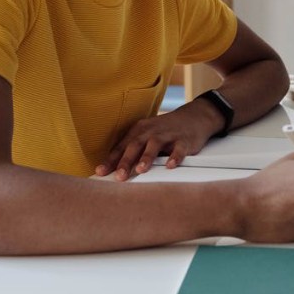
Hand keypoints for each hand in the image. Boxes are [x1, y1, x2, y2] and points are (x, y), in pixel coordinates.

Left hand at [94, 103, 220, 180]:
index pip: (122, 147)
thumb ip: (133, 150)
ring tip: (141, 169)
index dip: (111, 160)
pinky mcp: (184, 140)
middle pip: (136, 145)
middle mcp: (151, 131)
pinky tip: (171, 165)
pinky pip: (179, 149)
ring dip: (147, 157)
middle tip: (119, 176)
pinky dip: (175, 157)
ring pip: (155, 145)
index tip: (100, 172)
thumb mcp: (147, 135)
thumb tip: (113, 169)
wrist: (193, 117)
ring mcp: (168, 135)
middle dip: (126, 160)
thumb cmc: (165, 131)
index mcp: (139, 131)